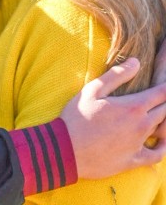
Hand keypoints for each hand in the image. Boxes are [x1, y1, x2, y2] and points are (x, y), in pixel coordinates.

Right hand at [61, 57, 165, 178]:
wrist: (67, 149)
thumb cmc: (78, 116)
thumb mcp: (93, 90)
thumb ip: (117, 75)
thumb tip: (136, 62)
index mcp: (132, 106)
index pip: (160, 93)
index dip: (165, 87)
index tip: (164, 83)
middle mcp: (141, 125)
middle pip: (165, 110)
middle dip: (165, 101)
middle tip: (161, 96)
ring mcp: (139, 144)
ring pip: (163, 130)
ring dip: (164, 120)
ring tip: (160, 113)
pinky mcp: (134, 160)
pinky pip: (157, 155)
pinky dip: (163, 148)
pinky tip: (162, 143)